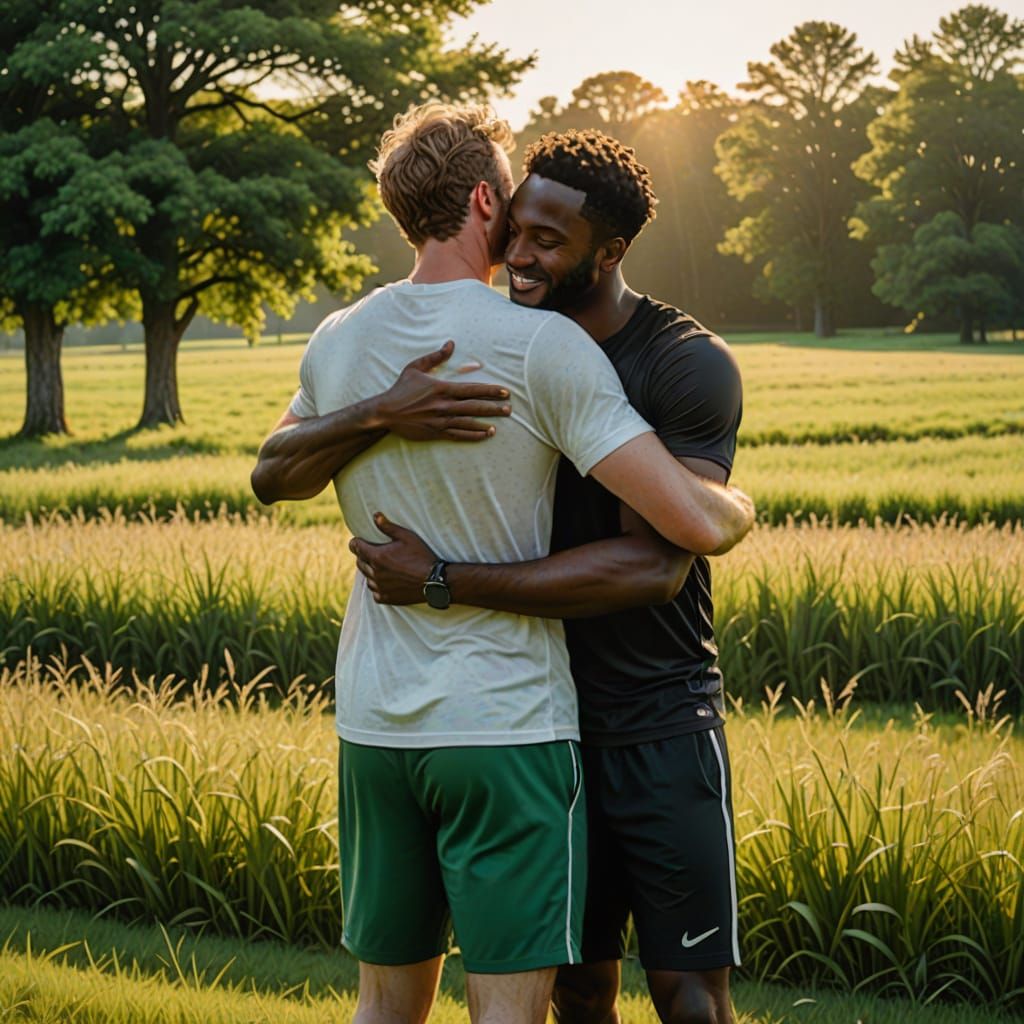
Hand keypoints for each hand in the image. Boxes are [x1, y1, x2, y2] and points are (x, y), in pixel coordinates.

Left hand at [348, 513, 438, 604]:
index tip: (357, 541)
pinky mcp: (385, 598)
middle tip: (372, 553)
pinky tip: (386, 582)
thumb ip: (388, 527)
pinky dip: (378, 587)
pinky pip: (374, 592)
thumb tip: (375, 515)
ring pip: (367, 578)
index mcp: (377, 556)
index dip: (355, 543)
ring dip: (370, 572)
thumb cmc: (421, 556)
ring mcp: (379, 587)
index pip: (356, 547)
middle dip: (363, 556)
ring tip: (381, 567)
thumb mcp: (406, 537)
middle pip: (359, 563)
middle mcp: (375, 573)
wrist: (434, 581)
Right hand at [373, 341, 510, 441]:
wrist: (385, 412)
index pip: (472, 389)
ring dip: (486, 422)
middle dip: (494, 407)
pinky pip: (459, 434)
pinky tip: (486, 435)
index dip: (490, 391)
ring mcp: (441, 420)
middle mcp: (444, 405)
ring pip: (469, 421)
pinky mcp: (436, 432)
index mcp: (442, 388)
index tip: (505, 391)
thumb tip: (450, 344)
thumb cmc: (400, 389)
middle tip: (509, 408)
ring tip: (501, 422)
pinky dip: (473, 435)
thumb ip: (435, 357)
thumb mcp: (415, 367)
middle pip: (475, 406)